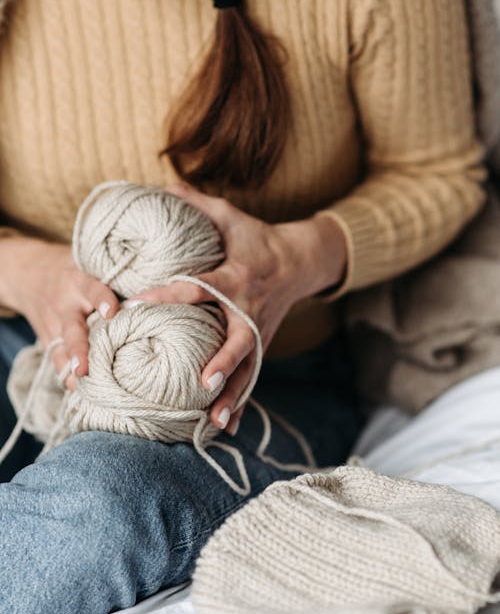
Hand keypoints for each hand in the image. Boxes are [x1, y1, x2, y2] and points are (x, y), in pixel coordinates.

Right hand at [0, 237, 119, 387]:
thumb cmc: (77, 273)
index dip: (102, 299)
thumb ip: (119, 280)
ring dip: (71, 367)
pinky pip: (55, 359)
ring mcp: (53, 324)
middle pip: (73, 328)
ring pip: (61, 348)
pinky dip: (65, 374)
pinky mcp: (48, 339)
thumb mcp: (91, 266)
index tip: (112, 312)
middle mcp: (65, 304)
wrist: (30, 274)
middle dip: (79, 349)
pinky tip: (76, 389)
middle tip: (85, 369)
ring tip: (80, 385)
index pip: (92, 289)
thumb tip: (166, 290)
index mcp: (79, 282)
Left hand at [127, 183, 346, 435]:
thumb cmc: (258, 238)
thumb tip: (157, 188)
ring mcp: (260, 330)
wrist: (301, 261)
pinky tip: (227, 426)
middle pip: (238, 339)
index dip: (168, 293)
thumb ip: (195, 204)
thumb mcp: (229, 216)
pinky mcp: (263, 344)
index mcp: (237, 276)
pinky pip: (251, 376)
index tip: (137, 304)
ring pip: (247, 367)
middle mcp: (250, 308)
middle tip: (201, 381)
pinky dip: (241, 401)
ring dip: (233, 394)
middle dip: (222, 361)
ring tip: (216, 420)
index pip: (199, 286)